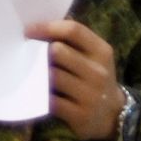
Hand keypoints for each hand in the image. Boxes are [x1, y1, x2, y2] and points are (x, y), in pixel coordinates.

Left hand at [35, 18, 121, 140]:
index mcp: (102, 52)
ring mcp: (89, 94)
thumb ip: (75, 41)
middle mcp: (98, 72)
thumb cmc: (96, 78)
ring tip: (30, 73)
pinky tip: (35, 93)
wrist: (113, 114)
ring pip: (52, 75)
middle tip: (27, 54)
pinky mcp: (79, 114)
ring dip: (37, 74)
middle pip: (58, 51)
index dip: (47, 27)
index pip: (74, 31)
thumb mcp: (95, 57)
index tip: (28, 31)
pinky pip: (50, 100)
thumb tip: (42, 26)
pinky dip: (40, 95)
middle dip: (39, 51)